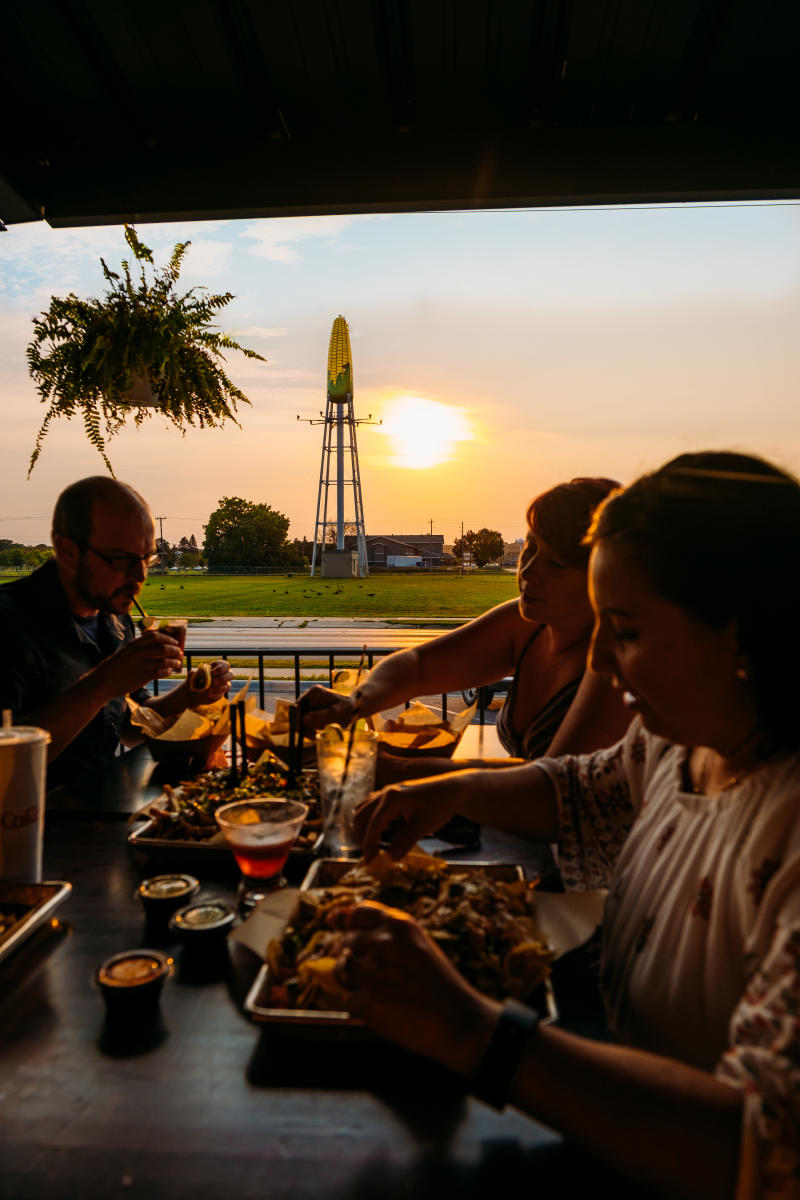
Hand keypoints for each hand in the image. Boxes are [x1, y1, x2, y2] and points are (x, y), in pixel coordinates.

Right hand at [95, 630, 182, 698]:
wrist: (102, 682)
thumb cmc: (115, 668)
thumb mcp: (125, 653)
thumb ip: (139, 649)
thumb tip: (158, 646)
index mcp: (133, 645)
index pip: (155, 636)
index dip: (168, 638)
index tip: (174, 642)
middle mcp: (137, 653)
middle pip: (163, 648)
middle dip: (174, 650)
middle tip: (179, 653)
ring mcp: (140, 666)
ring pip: (164, 661)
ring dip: (174, 662)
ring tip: (177, 663)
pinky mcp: (141, 678)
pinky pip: (159, 673)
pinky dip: (167, 671)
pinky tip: (168, 672)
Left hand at [189, 660, 231, 702]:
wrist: (191, 693)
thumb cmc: (193, 681)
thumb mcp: (191, 676)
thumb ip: (194, 673)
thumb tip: (195, 672)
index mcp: (217, 667)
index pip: (225, 665)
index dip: (221, 668)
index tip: (212, 673)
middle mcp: (223, 676)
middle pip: (230, 675)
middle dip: (223, 678)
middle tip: (213, 682)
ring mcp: (223, 685)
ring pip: (228, 686)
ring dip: (219, 688)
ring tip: (209, 691)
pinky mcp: (221, 694)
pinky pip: (222, 694)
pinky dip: (215, 695)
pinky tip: (209, 695)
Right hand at [301, 684, 355, 732]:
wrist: (353, 711)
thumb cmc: (348, 709)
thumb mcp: (337, 712)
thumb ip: (322, 715)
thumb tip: (304, 719)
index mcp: (314, 692)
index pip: (298, 706)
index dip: (296, 719)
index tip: (301, 731)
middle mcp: (309, 697)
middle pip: (297, 714)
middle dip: (302, 726)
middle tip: (313, 736)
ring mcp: (310, 705)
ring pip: (300, 720)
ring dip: (306, 730)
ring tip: (318, 736)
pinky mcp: (311, 713)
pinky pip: (305, 724)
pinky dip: (309, 730)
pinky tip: (318, 734)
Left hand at [341, 902, 497, 1075]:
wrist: (460, 1022)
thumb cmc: (443, 987)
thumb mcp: (421, 947)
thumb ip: (392, 939)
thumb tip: (353, 933)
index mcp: (400, 925)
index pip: (359, 912)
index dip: (347, 921)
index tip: (335, 925)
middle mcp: (383, 942)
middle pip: (346, 942)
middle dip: (351, 956)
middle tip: (370, 974)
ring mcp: (372, 972)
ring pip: (341, 971)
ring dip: (352, 982)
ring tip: (378, 993)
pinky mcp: (366, 1002)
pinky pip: (346, 1000)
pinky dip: (357, 1007)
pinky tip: (380, 1011)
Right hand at [353, 775, 462, 860]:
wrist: (453, 789)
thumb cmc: (441, 805)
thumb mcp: (425, 825)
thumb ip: (406, 840)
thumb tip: (390, 857)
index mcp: (392, 798)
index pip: (374, 824)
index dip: (369, 844)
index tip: (370, 862)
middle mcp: (386, 792)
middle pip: (362, 816)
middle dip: (363, 837)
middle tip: (370, 856)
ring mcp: (387, 791)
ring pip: (364, 809)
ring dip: (363, 827)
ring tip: (371, 846)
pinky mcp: (392, 793)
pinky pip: (371, 805)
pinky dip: (369, 819)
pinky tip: (378, 831)